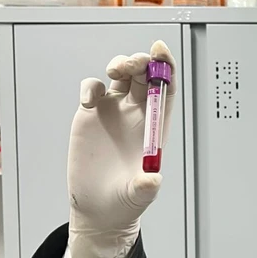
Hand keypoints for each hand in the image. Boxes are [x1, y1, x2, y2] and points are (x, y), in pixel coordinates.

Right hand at [60, 40, 176, 257]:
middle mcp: (138, 114)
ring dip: (119, 64)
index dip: (166, 66)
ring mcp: (114, 112)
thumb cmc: (126, 199)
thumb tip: (152, 180)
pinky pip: (93, 89)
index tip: (160, 50)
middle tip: (132, 64)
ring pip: (121, 75)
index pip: (167, 88)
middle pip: (145, 75)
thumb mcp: (139, 195)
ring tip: (115, 72)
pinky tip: (89, 101)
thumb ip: (145, 186)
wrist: (99, 207)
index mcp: (156, 125)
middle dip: (141, 61)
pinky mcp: (91, 116)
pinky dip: (91, 87)